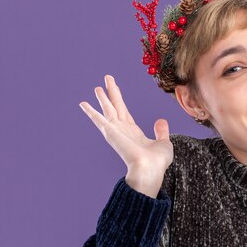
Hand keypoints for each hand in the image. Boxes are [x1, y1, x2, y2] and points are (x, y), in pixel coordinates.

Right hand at [79, 75, 173, 194]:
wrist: (150, 169)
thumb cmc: (158, 162)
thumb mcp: (163, 143)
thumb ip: (161, 131)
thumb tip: (161, 120)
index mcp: (134, 132)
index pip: (125, 112)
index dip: (119, 100)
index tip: (115, 89)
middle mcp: (123, 131)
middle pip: (116, 106)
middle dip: (111, 92)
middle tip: (107, 77)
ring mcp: (116, 131)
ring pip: (108, 110)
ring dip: (103, 98)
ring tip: (97, 87)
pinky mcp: (110, 133)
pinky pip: (98, 119)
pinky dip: (90, 111)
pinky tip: (83, 103)